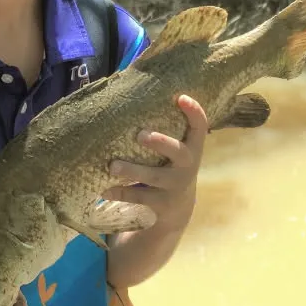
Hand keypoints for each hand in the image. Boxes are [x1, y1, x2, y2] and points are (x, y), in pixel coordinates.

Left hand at [104, 95, 207, 234]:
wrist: (178, 209)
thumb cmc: (170, 167)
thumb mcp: (175, 151)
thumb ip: (164, 131)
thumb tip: (133, 96)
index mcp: (192, 147)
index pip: (200, 126)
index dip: (194, 112)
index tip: (180, 98)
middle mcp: (187, 166)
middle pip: (178, 152)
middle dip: (160, 143)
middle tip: (140, 135)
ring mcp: (176, 186)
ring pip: (155, 177)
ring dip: (133, 171)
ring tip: (113, 166)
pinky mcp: (163, 204)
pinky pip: (141, 197)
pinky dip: (122, 193)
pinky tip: (106, 190)